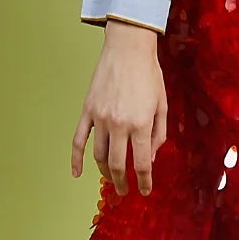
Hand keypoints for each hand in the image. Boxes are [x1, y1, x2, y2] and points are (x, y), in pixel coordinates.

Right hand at [70, 18, 167, 195]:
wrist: (128, 49)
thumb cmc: (149, 75)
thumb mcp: (162, 105)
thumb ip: (158, 135)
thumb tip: (149, 159)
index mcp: (140, 124)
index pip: (141, 163)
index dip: (144, 181)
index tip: (146, 190)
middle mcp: (119, 124)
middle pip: (117, 164)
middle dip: (122, 182)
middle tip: (125, 191)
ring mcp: (100, 118)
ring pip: (98, 155)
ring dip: (104, 172)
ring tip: (111, 179)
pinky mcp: (88, 111)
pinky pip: (78, 140)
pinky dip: (76, 159)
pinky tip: (77, 173)